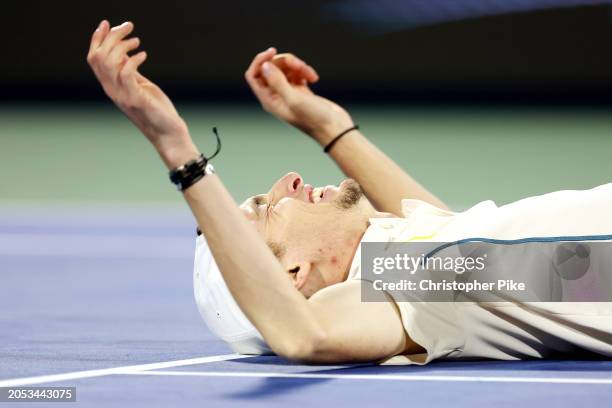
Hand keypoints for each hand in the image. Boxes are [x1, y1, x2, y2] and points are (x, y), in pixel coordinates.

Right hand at [87, 20, 197, 166]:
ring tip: (137, 41)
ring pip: (108, 62)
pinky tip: (143, 54)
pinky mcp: (135, 98)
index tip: (106, 24)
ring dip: (122, 46)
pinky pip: (126, 73)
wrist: (167, 133)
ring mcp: (122, 95)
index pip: (94, 59)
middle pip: (98, 57)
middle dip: (111, 36)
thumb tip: (123, 51)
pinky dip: (133, 59)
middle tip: (128, 27)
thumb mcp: (140, 85)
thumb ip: (129, 70)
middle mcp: (112, 90)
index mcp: (111, 86)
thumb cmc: (156, 109)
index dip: (97, 39)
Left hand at [245, 48, 353, 145]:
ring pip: (285, 69)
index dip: (259, 61)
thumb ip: (277, 82)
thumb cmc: (314, 119)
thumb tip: (264, 66)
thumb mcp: (294, 99)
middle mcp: (276, 96)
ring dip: (298, 66)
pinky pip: (297, 73)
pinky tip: (314, 78)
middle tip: (300, 65)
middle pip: (271, 68)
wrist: (334, 129)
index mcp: (269, 100)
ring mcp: (289, 93)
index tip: (273, 52)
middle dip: (285, 61)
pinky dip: (305, 71)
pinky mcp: (301, 91)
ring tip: (310, 74)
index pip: (253, 76)